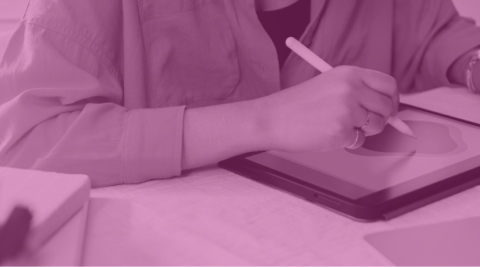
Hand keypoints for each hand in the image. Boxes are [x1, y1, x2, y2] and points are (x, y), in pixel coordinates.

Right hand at [258, 66, 398, 151]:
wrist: (272, 118)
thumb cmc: (296, 105)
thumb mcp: (329, 84)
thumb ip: (357, 90)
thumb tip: (386, 106)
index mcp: (349, 74)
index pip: (388, 84)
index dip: (392, 99)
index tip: (389, 108)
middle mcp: (351, 88)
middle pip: (388, 107)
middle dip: (381, 119)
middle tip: (366, 123)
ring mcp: (347, 110)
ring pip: (376, 126)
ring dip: (363, 131)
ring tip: (340, 125)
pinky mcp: (341, 130)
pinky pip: (359, 141)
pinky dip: (347, 141)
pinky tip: (328, 133)